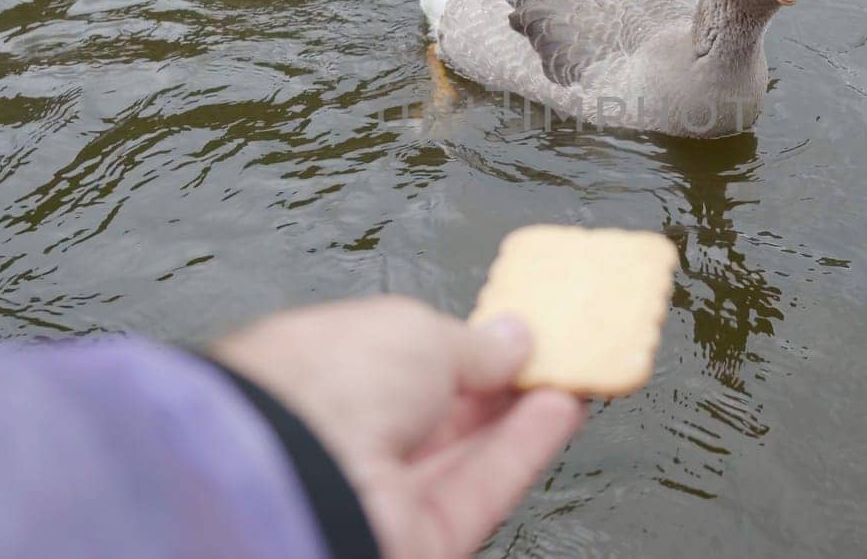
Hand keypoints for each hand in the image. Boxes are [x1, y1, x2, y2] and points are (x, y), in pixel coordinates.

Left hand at [212, 296, 583, 558]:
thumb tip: (514, 339)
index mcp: (318, 372)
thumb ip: (474, 342)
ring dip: (524, 412)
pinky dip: (525, 448)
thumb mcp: (414, 329)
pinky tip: (564, 408)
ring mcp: (380, 493)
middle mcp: (344, 437)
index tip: (511, 330)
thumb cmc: (322, 382)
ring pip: (467, 453)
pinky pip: (483, 489)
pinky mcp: (420, 539)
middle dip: (499, 381)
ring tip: (574, 371)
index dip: (458, 347)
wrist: (292, 472)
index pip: (398, 361)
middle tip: (554, 349)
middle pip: (439, 413)